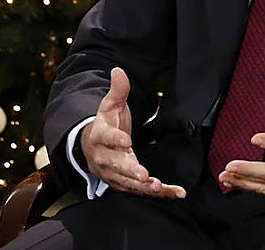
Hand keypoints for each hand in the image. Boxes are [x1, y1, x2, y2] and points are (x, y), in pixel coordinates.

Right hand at [79, 67, 185, 198]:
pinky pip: (140, 190)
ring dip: (143, 186)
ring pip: (127, 181)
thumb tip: (118, 71)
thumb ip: (117, 90)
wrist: (90, 148)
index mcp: (99, 136)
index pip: (106, 137)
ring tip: (157, 186)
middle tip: (143, 174)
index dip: (116, 140)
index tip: (126, 141)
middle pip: (116, 165)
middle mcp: (104, 158)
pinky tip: (175, 192)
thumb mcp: (109, 105)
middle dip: (130, 170)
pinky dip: (158, 192)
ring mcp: (114, 173)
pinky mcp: (125, 183)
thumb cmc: (105, 125)